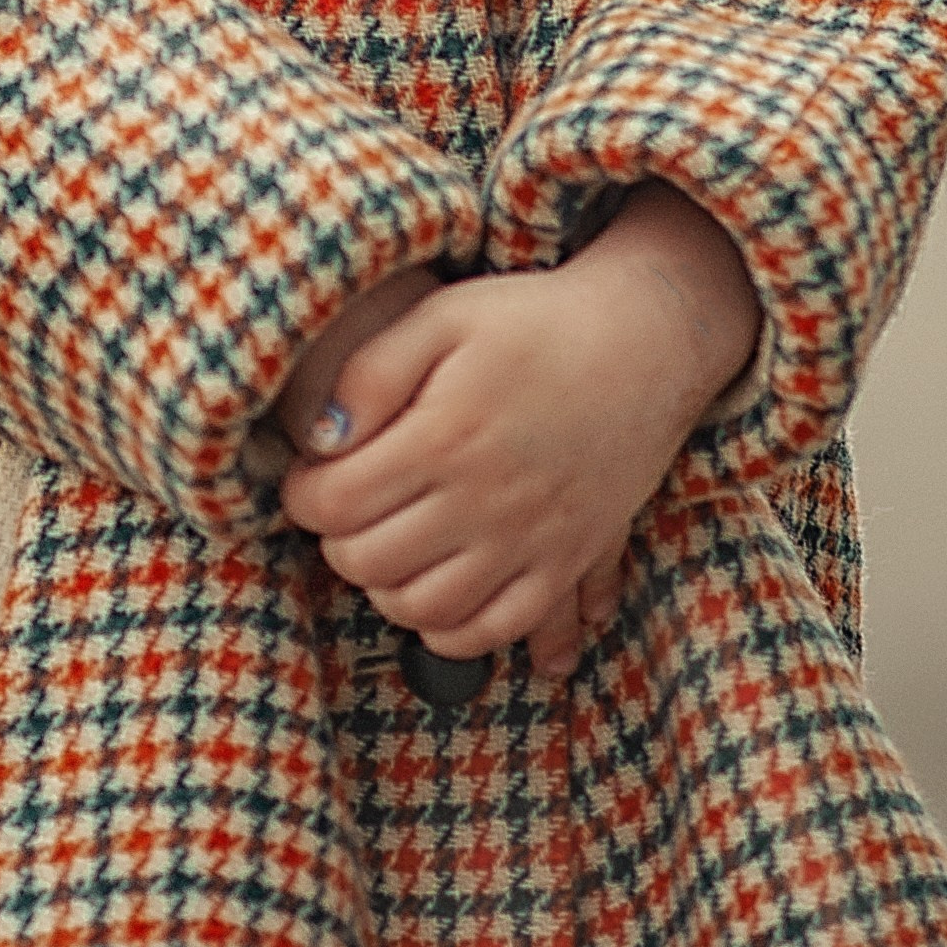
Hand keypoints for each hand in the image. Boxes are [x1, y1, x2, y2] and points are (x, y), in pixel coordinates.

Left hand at [278, 184, 760, 681]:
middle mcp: (485, 500)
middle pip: (369, 563)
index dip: (303, 495)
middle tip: (346, 510)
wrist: (642, 343)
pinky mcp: (564, 561)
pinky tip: (434, 598)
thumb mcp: (444, 315)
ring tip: (385, 547)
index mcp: (445, 436)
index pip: (335, 504)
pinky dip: (453, 631)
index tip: (311, 477)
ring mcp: (529, 540)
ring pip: (425, 609)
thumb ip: (372, 373)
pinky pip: (499, 629)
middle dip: (338, 542)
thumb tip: (322, 439)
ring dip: (385, 589)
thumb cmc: (532, 322)